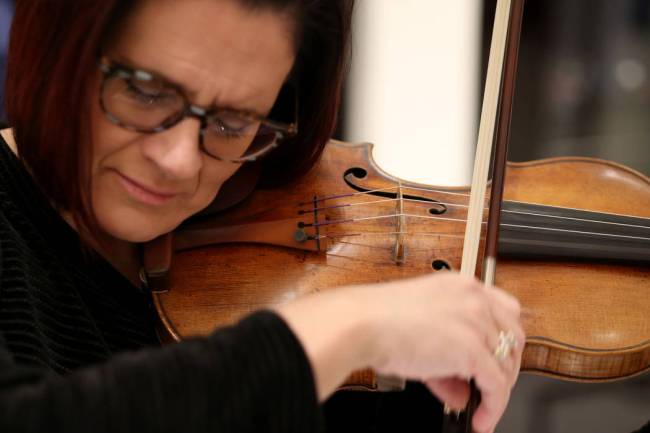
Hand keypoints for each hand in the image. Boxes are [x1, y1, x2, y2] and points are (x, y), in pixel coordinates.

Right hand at [275, 272, 523, 432]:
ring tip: (481, 407)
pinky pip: (497, 386)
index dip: (503, 339)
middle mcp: (474, 299)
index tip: (498, 358)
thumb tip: (462, 394)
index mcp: (461, 286)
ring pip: (508, 364)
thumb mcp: (421, 333)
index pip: (504, 309)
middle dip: (507, 365)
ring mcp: (476, 322)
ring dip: (498, 390)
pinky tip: (481, 419)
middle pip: (514, 336)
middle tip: (490, 386)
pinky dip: (493, 407)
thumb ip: (447, 362)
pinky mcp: (472, 349)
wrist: (362, 323)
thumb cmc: (378, 320)